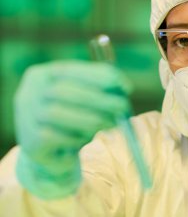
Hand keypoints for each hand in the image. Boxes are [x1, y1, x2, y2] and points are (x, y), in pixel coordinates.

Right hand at [14, 60, 131, 198]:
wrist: (51, 152)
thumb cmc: (74, 119)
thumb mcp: (86, 98)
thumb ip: (101, 88)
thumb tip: (124, 87)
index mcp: (42, 75)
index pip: (70, 69)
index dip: (100, 76)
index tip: (126, 86)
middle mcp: (28, 93)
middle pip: (65, 91)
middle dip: (100, 99)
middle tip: (124, 108)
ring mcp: (26, 117)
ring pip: (59, 114)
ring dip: (91, 119)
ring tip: (111, 124)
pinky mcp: (30, 142)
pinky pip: (55, 137)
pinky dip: (76, 137)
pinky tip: (86, 138)